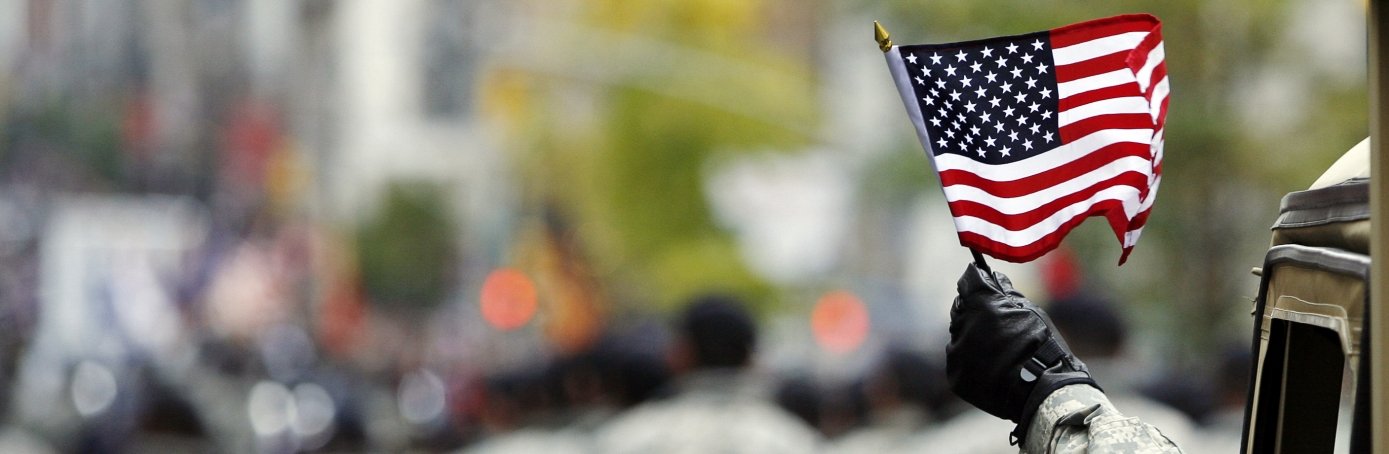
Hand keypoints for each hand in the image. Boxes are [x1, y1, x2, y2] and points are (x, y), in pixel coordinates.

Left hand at [946, 263, 1097, 441]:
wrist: (1041, 390)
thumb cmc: (1041, 347)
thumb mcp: (1031, 312)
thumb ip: (1007, 293)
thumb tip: (994, 277)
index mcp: (982, 305)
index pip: (968, 282)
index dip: (975, 281)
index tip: (980, 282)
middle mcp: (963, 325)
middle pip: (960, 310)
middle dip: (974, 311)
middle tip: (995, 323)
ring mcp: (957, 352)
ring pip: (958, 336)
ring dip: (971, 337)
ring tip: (997, 351)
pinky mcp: (955, 375)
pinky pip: (958, 360)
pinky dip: (970, 361)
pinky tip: (991, 368)